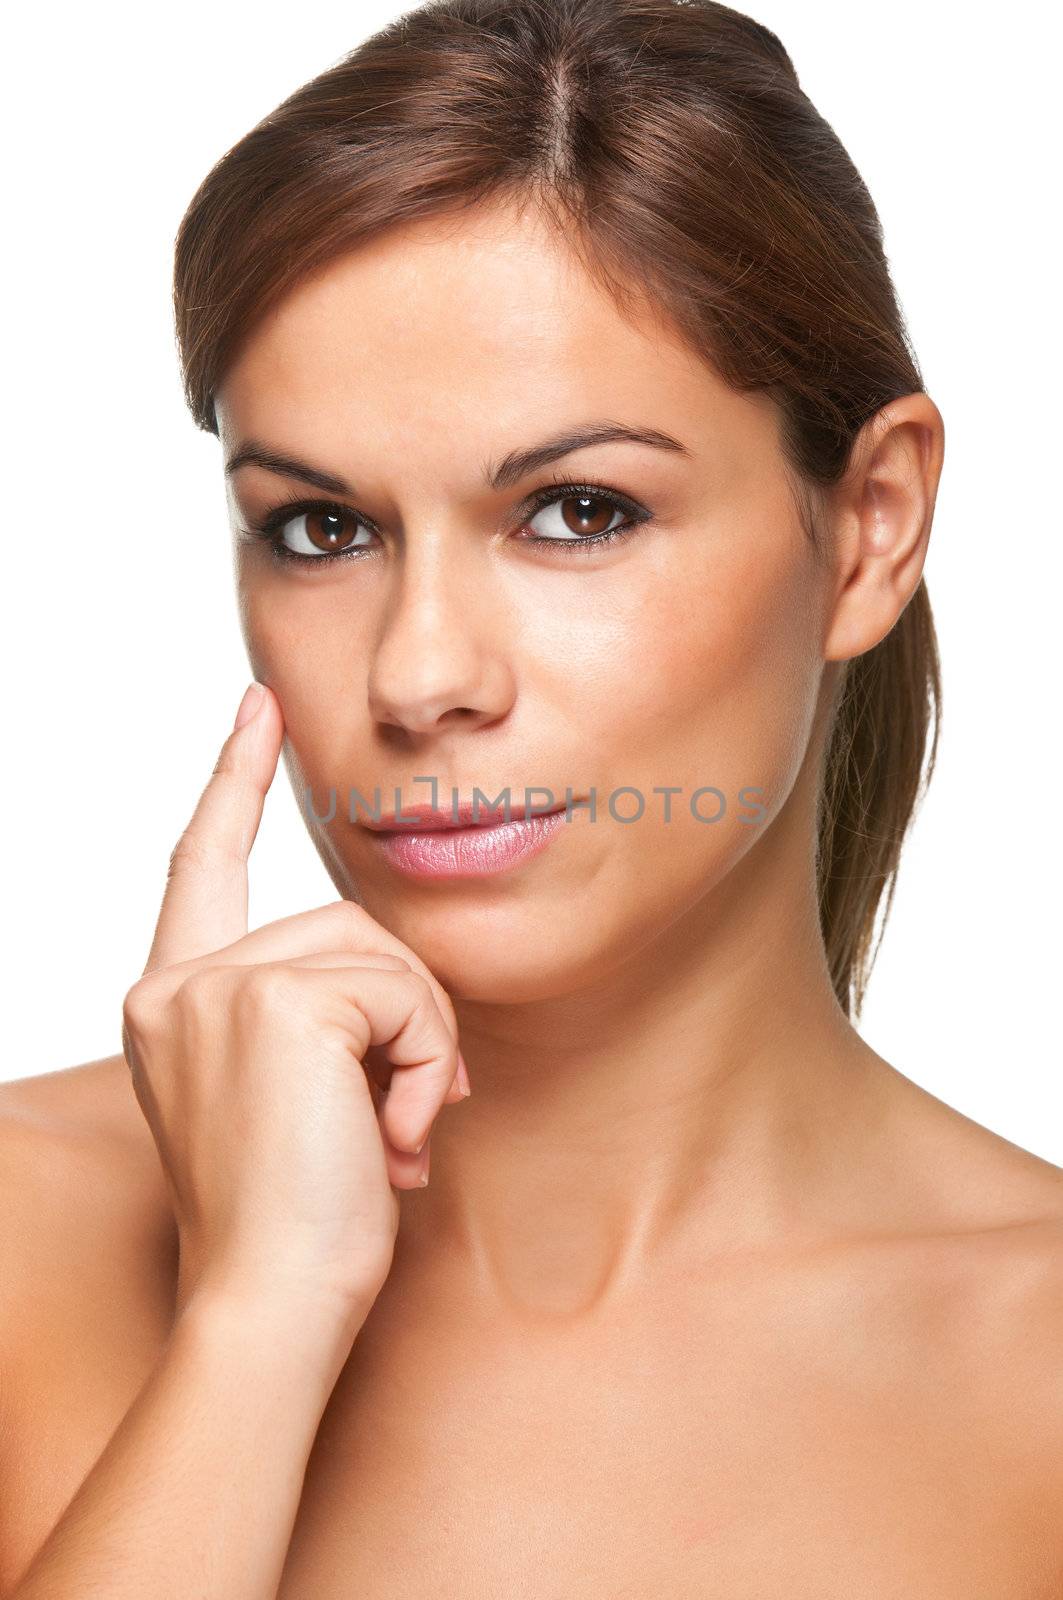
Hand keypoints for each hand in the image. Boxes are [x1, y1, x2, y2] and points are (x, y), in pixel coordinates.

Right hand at [120, 682, 469, 1340]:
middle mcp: (178, 983)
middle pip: (345, 924)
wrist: (272, 1303)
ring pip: (383, 954)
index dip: (232, 781)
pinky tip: (398, 1133)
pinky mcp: (277, 1000)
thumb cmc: (295, 1221)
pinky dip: (428, 1062)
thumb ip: (318, 1015)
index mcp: (174, 1000)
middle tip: (409, 1111)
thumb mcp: (297, 1097)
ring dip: (422, 1045)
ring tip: (399, 1132)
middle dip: (404, 1010)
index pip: (200, 865)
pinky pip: (405, 993)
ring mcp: (219, 988)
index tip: (260, 709)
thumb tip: (399, 981)